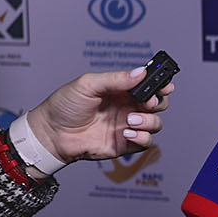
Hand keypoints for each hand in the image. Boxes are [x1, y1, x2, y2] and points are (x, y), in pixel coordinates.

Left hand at [25, 65, 173, 165]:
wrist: (52, 133)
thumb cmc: (64, 106)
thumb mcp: (88, 84)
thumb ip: (115, 79)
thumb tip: (140, 72)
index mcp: (121, 90)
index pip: (148, 84)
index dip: (160, 84)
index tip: (165, 84)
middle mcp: (127, 107)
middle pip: (158, 104)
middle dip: (158, 102)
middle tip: (147, 102)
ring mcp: (127, 126)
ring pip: (155, 123)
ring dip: (149, 121)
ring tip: (130, 119)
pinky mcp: (124, 144)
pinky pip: (145, 142)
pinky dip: (142, 137)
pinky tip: (126, 132)